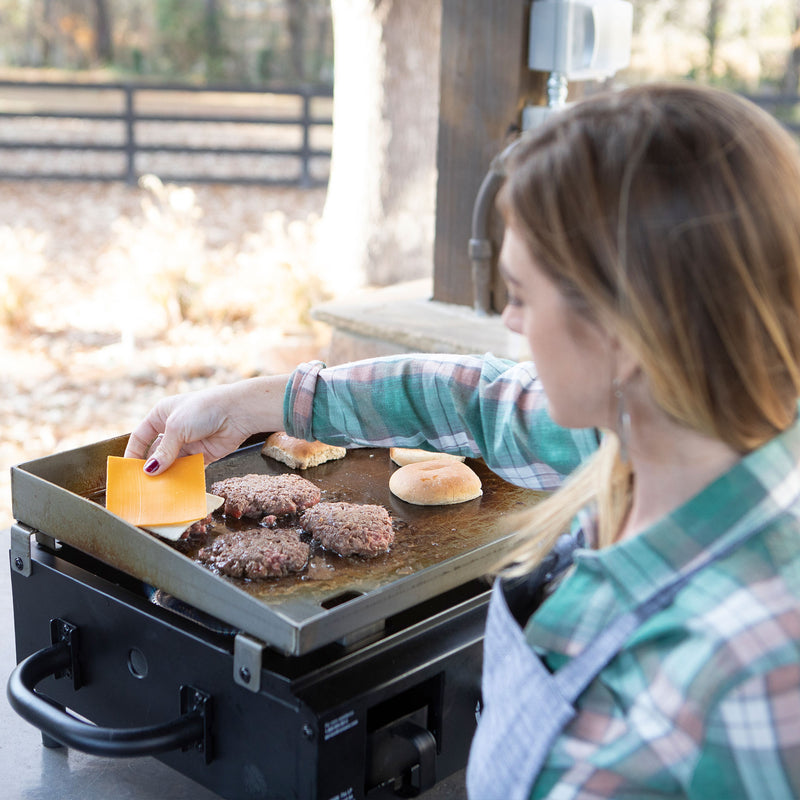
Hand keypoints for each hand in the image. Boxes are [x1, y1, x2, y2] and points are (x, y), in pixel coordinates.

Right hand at [124, 376, 288, 473]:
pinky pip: (189, 468)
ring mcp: (189, 442)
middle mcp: (174, 429)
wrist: (238, 412)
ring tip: (157, 490)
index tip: (127, 470)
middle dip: (151, 467)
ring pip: (172, 462)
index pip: (141, 436)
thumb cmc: (204, 409)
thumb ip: (163, 451)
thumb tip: (150, 470)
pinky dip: (183, 477)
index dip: (133, 452)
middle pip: (156, 452)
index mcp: (162, 415)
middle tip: (142, 485)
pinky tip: (176, 487)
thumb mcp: (177, 428)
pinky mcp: (204, 453)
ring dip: (166, 475)